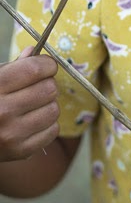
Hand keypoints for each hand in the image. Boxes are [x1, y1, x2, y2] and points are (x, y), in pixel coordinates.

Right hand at [0, 46, 59, 160]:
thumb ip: (13, 67)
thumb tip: (33, 52)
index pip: (34, 69)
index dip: (47, 65)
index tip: (47, 66)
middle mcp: (2, 111)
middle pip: (49, 89)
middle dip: (47, 85)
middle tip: (37, 88)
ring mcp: (12, 134)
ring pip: (54, 110)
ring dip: (48, 105)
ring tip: (33, 107)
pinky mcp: (20, 151)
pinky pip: (53, 131)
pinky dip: (48, 125)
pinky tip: (32, 123)